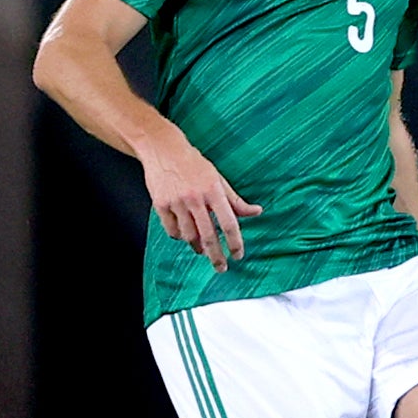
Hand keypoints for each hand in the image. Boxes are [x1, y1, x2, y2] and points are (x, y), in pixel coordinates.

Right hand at [141, 130, 261, 271]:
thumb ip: (236, 200)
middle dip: (216, 256)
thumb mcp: (218, 179)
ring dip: (198, 247)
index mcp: (213, 191)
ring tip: (203, 251)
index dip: (235, 242)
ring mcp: (176, 202)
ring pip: (189, 235)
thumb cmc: (194, 164)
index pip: (228, 223)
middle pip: (208, 235)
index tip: (238, 255)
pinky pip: (172, 230)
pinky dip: (180, 237)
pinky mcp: (160, 205)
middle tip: (221, 268)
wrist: (163, 149)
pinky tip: (186, 236)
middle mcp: (195, 198)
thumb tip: (256, 212)